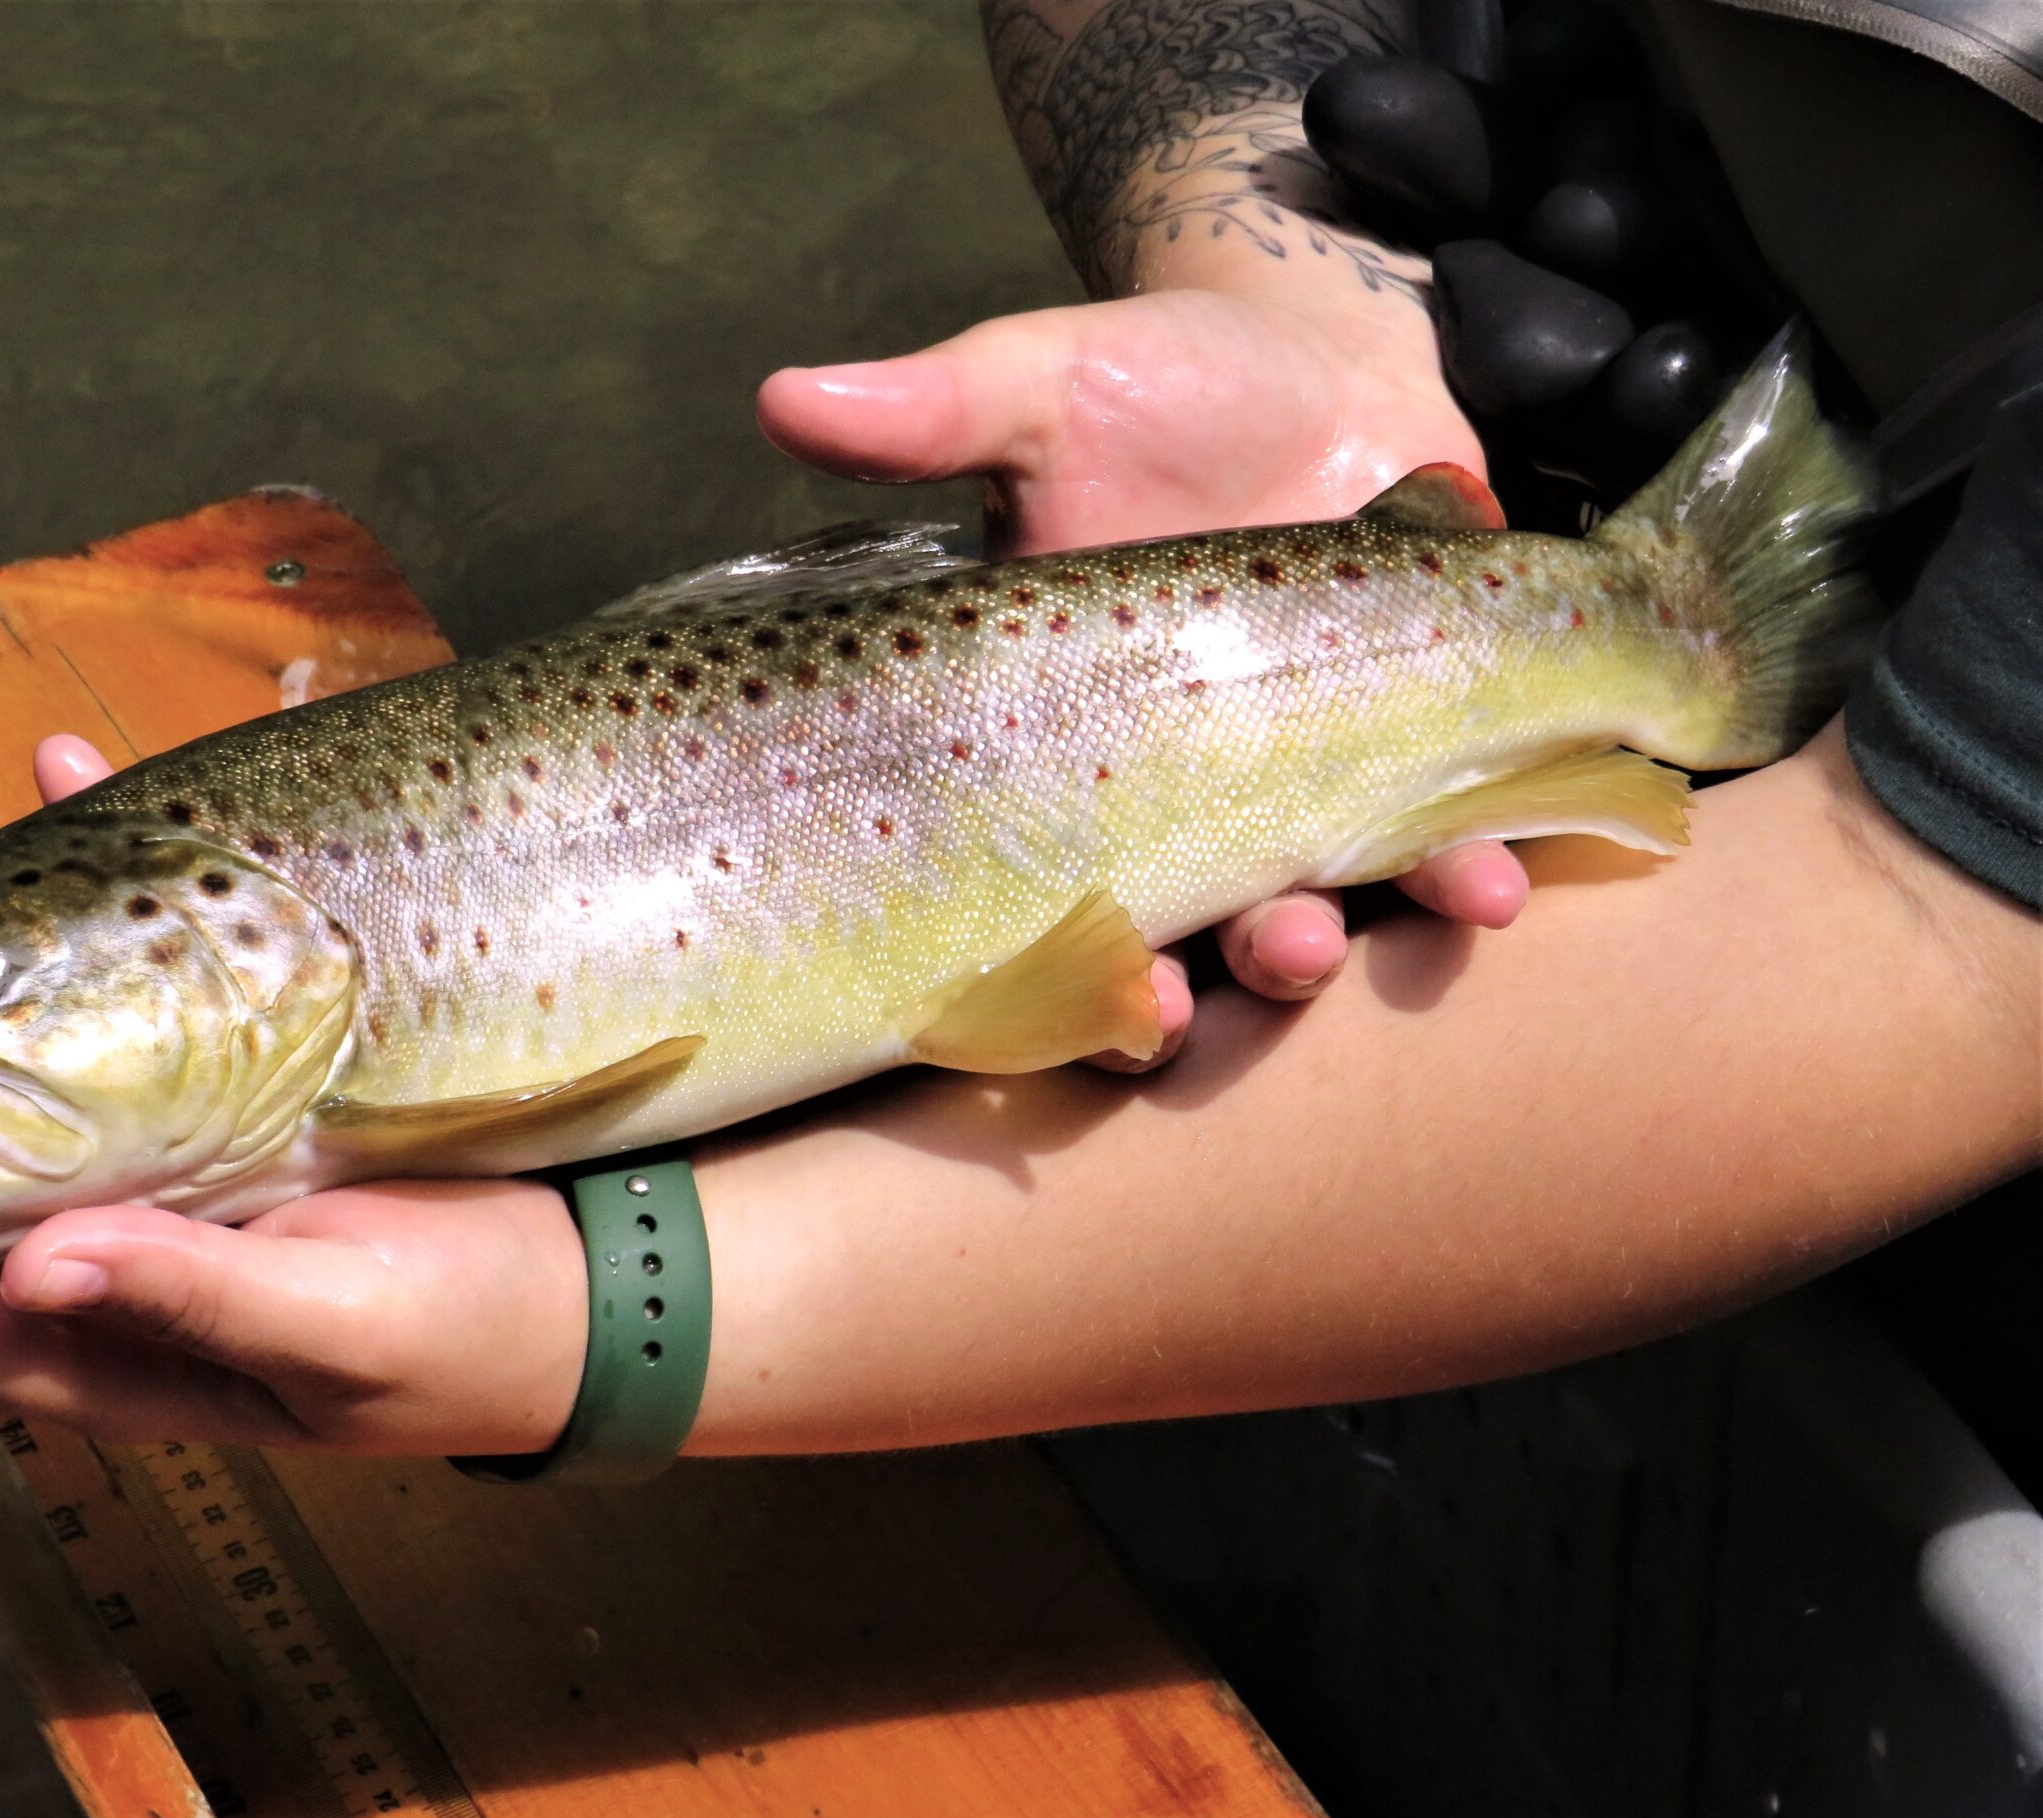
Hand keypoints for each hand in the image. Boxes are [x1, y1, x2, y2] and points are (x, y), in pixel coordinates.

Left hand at [0, 735, 589, 1449]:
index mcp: (126, 1333)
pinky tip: (65, 789)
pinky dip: (92, 883)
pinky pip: (130, 981)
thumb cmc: (464, 1333)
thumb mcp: (339, 1328)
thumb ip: (196, 1296)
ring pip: (14, 1049)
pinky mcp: (228, 1080)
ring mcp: (165, 1154)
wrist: (593, 1273)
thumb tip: (44, 1271)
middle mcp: (116, 1241)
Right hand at [758, 286, 1528, 1012]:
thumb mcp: (1043, 384)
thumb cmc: (1159, 378)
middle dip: (1256, 966)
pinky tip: (1504, 871)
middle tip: (1288, 951)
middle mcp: (1193, 791)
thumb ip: (933, 412)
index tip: (1126, 1002)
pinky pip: (1447, 831)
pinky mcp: (1426, 737)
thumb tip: (778, 395)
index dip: (1092, 980)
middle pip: (1213, 935)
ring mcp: (1312, 772)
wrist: (1314, 350)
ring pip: (1340, 899)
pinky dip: (1479, 861)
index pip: (1064, 901)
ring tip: (1449, 903)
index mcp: (1078, 746)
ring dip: (1396, 923)